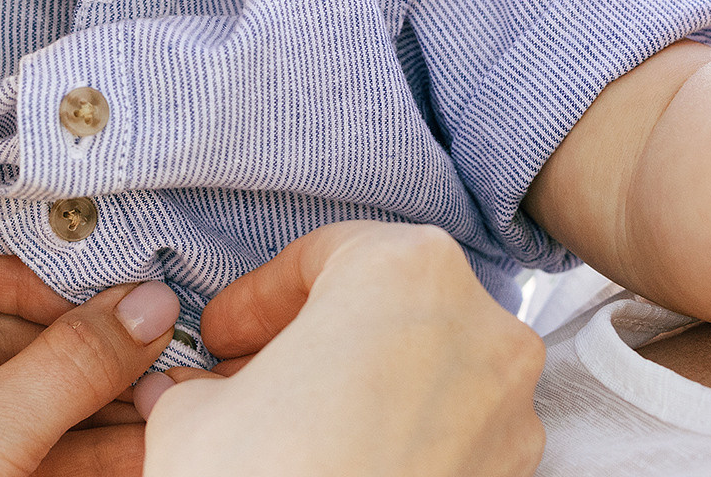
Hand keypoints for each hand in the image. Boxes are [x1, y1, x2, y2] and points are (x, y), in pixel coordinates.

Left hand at [0, 223, 179, 476]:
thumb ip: (71, 367)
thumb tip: (152, 307)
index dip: (42, 276)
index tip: (118, 296)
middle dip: (87, 359)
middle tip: (170, 361)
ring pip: (4, 401)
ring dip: (89, 413)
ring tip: (171, 412)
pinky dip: (60, 455)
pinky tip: (134, 453)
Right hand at [137, 223, 545, 476]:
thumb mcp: (194, 411)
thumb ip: (203, 382)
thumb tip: (197, 393)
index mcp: (405, 269)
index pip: (319, 256)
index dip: (254, 300)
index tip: (219, 338)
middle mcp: (481, 325)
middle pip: (381, 307)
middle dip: (311, 341)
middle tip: (246, 378)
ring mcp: (511, 409)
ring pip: (422, 369)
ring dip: (357, 388)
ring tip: (288, 431)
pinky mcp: (515, 476)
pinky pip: (450, 433)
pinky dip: (398, 438)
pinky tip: (337, 467)